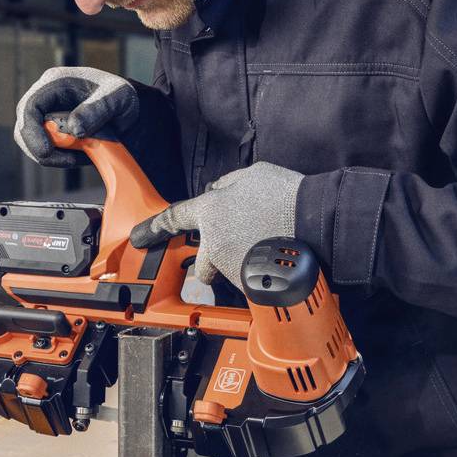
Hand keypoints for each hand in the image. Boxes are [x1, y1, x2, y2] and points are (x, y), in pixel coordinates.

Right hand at [14, 67, 137, 168]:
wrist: (130, 109)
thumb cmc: (121, 96)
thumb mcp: (117, 98)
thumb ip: (96, 110)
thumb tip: (74, 129)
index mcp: (56, 82)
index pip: (30, 106)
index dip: (32, 131)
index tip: (46, 152)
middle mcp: (46, 98)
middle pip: (24, 128)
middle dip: (40, 149)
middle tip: (68, 161)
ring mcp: (47, 116)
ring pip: (33, 143)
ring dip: (54, 156)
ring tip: (82, 156)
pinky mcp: (53, 133)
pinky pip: (47, 151)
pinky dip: (61, 159)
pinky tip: (82, 156)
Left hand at [130, 162, 303, 290]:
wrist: (316, 220)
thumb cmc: (288, 195)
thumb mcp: (253, 175)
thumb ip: (227, 185)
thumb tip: (218, 192)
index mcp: (212, 210)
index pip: (175, 218)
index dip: (154, 228)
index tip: (139, 237)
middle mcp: (215, 240)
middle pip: (200, 262)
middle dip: (212, 260)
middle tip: (234, 251)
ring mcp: (232, 264)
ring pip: (226, 273)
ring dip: (236, 266)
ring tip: (263, 252)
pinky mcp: (251, 281)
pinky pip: (247, 280)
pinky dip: (256, 272)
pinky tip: (274, 258)